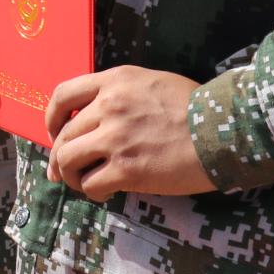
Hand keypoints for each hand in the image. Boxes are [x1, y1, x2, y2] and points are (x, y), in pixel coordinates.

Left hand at [45, 67, 215, 200]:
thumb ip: (121, 94)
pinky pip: (91, 184)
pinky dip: (92, 191)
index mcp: (113, 81)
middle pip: (64, 135)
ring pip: (69, 160)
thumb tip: (98, 117)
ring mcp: (115, 138)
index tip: (55, 134)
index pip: (62, 95)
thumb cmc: (194, 106)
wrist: (221, 130)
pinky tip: (105, 192)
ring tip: (83, 183)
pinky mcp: (126, 169)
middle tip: (61, 173)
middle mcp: (107, 106)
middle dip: (58, 157)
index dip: (51, 118)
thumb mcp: (151, 83)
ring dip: (71, 176)